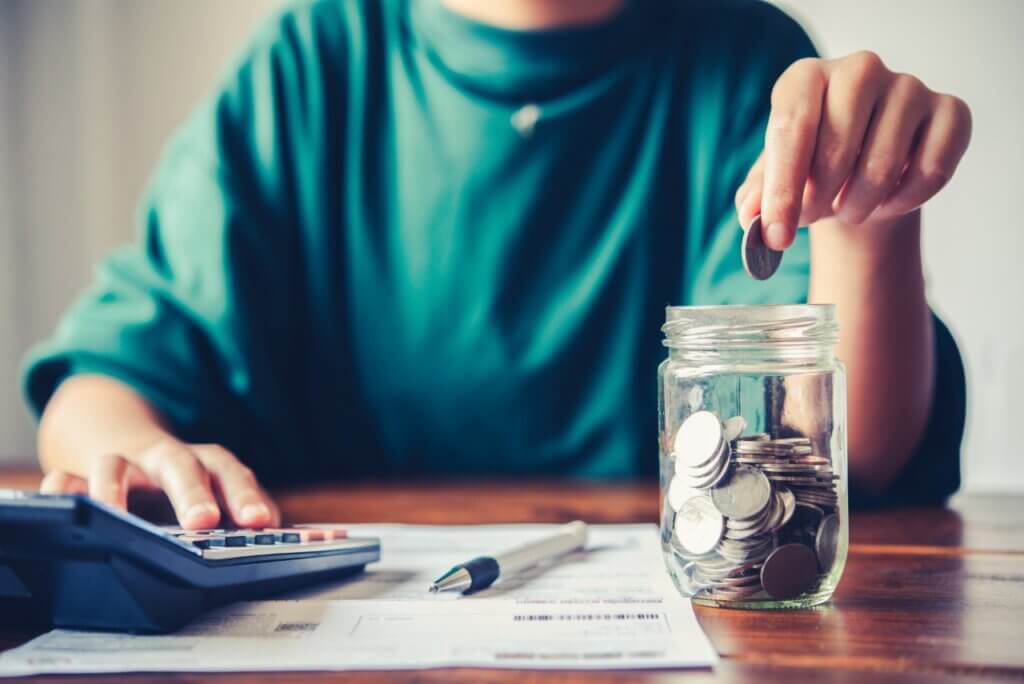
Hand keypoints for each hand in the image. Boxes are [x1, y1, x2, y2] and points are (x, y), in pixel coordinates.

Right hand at [39, 439, 280, 529]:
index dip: (245, 495)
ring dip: (116, 488)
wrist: (129, 445)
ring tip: (115, 516)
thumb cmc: (187, 483)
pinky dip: (66, 487)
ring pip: (117, 464)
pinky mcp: (84, 474)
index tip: (261, 522)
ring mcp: (123, 462)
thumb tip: (301, 540)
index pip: (231, 472)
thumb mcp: (221, 494)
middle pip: (181, 464)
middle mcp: (166, 457)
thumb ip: (250, 515)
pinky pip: (69, 477)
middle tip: (204, 521)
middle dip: (192, 492)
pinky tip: (68, 500)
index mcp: (207, 462)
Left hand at [735, 51, 971, 247]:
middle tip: (811, 218)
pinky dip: (903, 202)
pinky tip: (885, 203)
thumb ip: (756, 198)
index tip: (776, 235)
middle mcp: (859, 70)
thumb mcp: (773, 182)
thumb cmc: (809, 169)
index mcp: (805, 78)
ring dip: (859, 206)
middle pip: (837, 148)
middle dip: (818, 201)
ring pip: (883, 167)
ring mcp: (908, 87)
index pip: (792, 127)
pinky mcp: (949, 111)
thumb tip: (752, 216)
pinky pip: (931, 171)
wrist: (859, 168)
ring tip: (846, 208)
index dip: (782, 189)